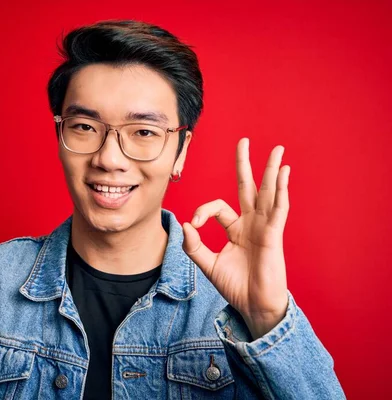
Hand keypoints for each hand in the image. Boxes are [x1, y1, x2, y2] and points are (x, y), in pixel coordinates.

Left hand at [182, 138, 289, 339]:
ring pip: (268, 193)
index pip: (217, 206)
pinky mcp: (273, 235)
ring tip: (277, 149)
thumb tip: (185, 224)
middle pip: (248, 187)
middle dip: (245, 164)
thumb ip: (194, 246)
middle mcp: (251, 223)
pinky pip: (279, 209)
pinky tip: (284, 173)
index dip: (203, 210)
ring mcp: (264, 227)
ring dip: (271, 170)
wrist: (253, 306)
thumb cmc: (235, 286)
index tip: (194, 224)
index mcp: (235, 228)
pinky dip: (282, 190)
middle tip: (244, 140)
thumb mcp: (207, 264)